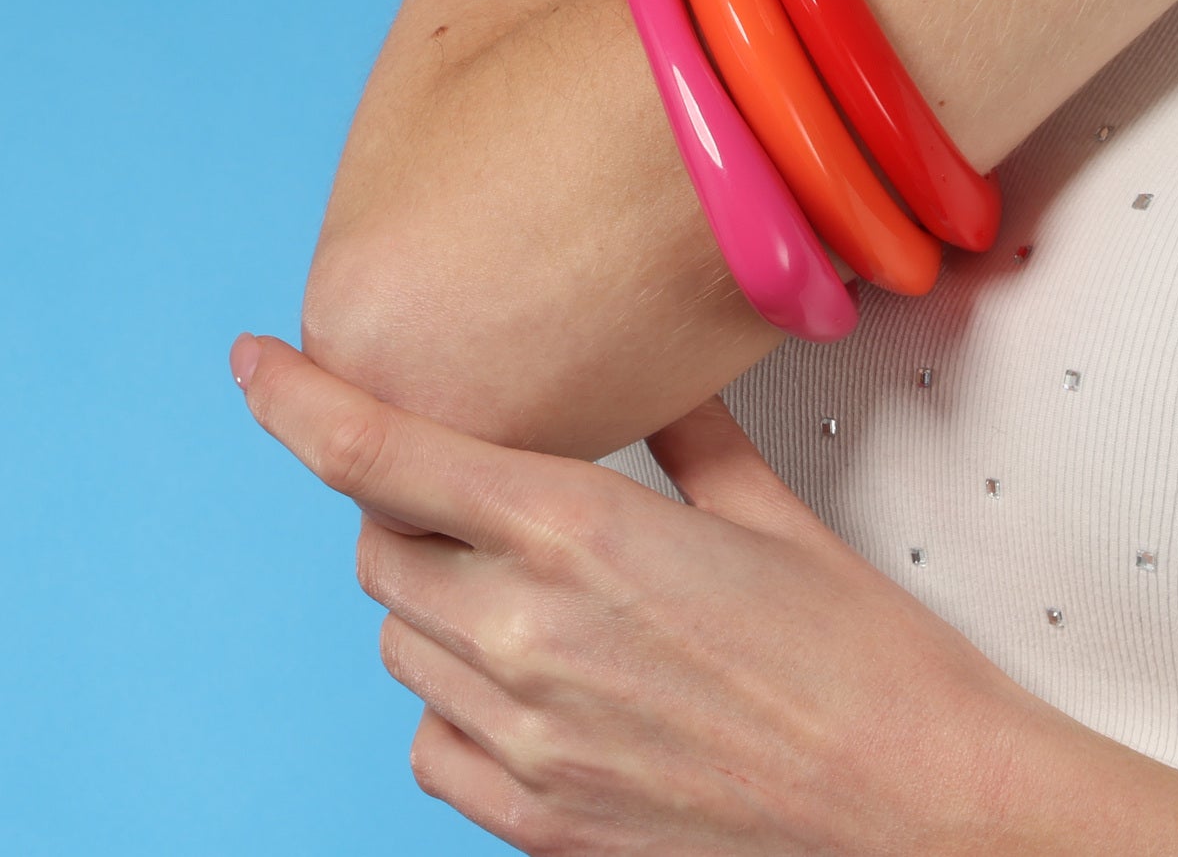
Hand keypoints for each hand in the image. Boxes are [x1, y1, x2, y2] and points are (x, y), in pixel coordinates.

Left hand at [231, 332, 1080, 855]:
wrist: (920, 810)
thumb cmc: (863, 660)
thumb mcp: (769, 513)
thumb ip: (680, 432)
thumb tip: (645, 379)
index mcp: (578, 532)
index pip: (380, 453)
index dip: (300, 401)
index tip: (257, 366)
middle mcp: (527, 633)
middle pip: (378, 547)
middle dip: (405, 508)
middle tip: (478, 495)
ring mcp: (526, 739)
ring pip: (399, 642)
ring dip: (433, 598)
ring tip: (524, 586)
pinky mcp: (540, 821)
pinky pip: (431, 743)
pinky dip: (451, 699)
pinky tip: (523, 679)